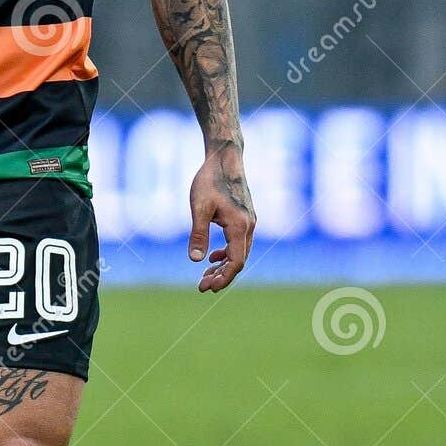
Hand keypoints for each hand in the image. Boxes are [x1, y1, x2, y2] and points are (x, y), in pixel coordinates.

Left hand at [188, 143, 254, 291]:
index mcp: (239, 227)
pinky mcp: (244, 216)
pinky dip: (227, 253)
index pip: (236, 263)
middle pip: (239, 261)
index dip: (223, 278)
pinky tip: (213, 256)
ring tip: (205, 275)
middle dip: (221, 276)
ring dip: (223, 265)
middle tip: (201, 287)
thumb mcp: (199, 208)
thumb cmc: (210, 180)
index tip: (207, 288)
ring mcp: (248, 221)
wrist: (225, 157)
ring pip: (239, 252)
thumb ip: (198, 235)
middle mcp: (249, 226)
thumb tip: (196, 261)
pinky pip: (238, 242)